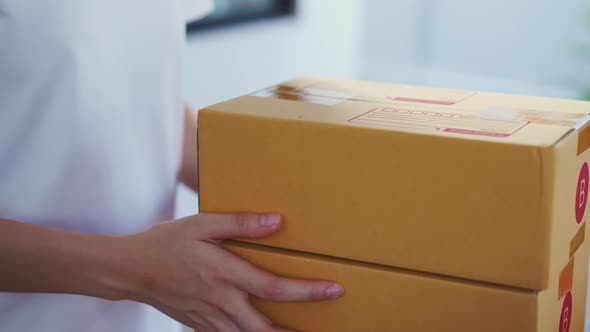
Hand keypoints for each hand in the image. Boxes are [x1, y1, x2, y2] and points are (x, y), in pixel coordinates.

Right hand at [117, 213, 343, 330]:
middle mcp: (220, 300)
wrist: (129, 269)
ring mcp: (208, 317)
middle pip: (265, 326)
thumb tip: (276, 221)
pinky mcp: (199, 325)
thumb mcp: (201, 224)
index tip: (333, 290)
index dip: (307, 291)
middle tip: (324, 327)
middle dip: (295, 331)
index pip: (273, 287)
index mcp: (223, 273)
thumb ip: (240, 223)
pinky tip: (259, 331)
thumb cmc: (166, 243)